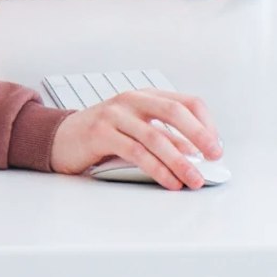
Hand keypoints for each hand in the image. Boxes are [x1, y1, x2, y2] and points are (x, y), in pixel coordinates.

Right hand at [50, 90, 221, 189]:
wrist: (60, 137)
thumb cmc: (102, 135)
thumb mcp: (136, 129)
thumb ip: (163, 136)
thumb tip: (195, 154)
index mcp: (146, 96)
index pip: (186, 102)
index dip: (205, 123)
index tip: (215, 146)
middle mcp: (132, 100)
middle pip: (174, 112)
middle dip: (199, 135)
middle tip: (214, 156)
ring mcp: (115, 115)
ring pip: (156, 137)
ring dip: (179, 161)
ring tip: (194, 179)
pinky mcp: (101, 134)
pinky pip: (136, 152)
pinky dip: (157, 168)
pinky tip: (169, 181)